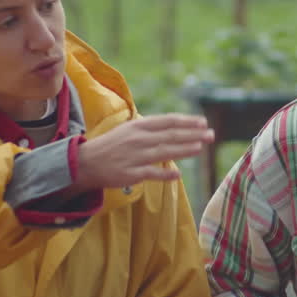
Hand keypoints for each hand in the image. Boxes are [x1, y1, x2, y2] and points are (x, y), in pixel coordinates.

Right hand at [74, 114, 213, 191]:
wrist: (86, 163)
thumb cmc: (111, 146)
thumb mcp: (129, 130)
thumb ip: (150, 129)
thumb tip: (174, 127)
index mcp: (138, 127)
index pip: (167, 121)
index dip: (187, 121)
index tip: (203, 122)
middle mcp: (138, 139)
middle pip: (170, 135)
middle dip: (192, 134)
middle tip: (210, 135)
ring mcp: (135, 156)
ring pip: (164, 152)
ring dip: (183, 149)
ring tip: (200, 148)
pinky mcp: (130, 173)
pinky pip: (151, 173)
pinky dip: (165, 175)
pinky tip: (178, 175)